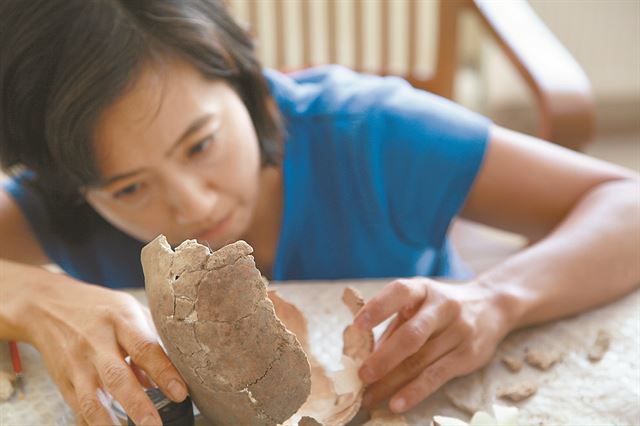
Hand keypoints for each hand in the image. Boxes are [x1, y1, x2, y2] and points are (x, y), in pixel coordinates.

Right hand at [24, 277, 187, 424]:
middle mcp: (96, 343)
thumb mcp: (129, 310)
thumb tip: (172, 371)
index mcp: (120, 320)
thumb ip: (151, 339)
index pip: (145, 348)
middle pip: (116, 377)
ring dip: (110, 422)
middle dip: (137, 405)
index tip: (181, 393)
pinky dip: (93, 422)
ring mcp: (76, 364)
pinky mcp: (63, 381)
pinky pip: (79, 408)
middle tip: (155, 424)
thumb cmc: (99, 308)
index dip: (164, 372)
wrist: (46, 305)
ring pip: (91, 399)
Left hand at [353, 278, 509, 412]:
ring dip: (391, 382)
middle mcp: (443, 307)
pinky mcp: (468, 355)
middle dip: (383, 358)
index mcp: (423, 289)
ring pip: (420, 361)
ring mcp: (458, 331)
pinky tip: (396, 403)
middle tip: (361, 376)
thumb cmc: (439, 308)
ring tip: (370, 396)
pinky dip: (414, 392)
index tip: (357, 325)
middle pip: (411, 335)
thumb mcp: (418, 304)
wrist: (491, 306)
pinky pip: (436, 376)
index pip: (400, 292)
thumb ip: (393, 324)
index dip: (378, 307)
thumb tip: (360, 352)